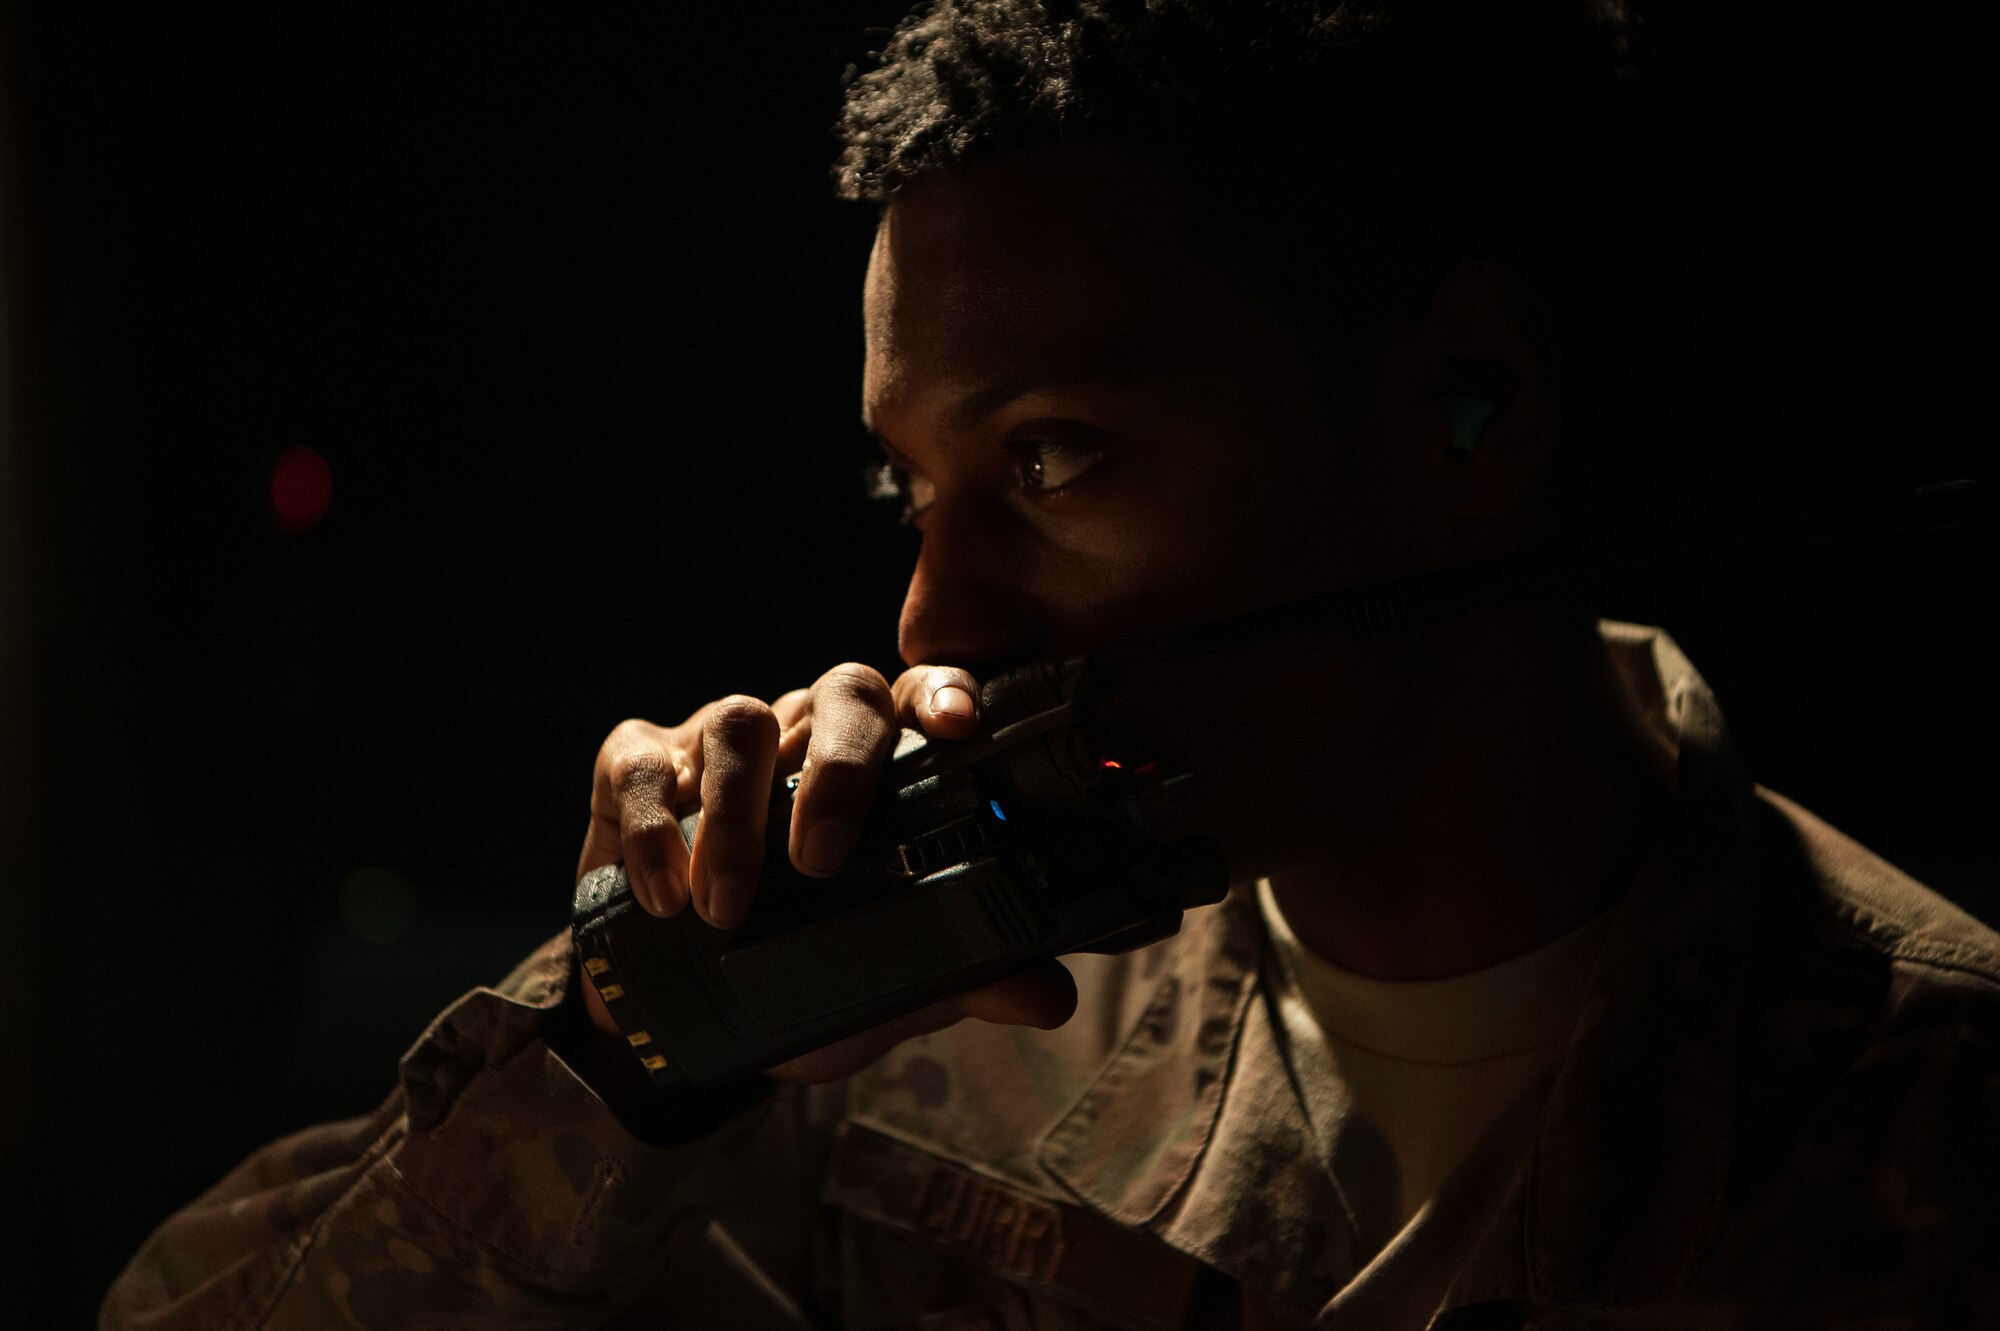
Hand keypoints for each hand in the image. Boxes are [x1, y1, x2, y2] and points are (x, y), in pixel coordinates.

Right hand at [574, 663, 1076, 1083]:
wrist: (667, 1016)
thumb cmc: (791, 973)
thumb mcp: (879, 987)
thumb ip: (956, 978)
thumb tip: (1049, 997)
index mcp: (879, 767)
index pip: (923, 698)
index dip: (945, 694)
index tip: (958, 725)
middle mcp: (806, 734)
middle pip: (841, 693)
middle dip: (838, 767)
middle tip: (819, 860)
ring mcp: (718, 739)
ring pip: (741, 722)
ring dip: (735, 819)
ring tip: (727, 909)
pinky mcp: (635, 763)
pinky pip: (641, 766)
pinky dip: (652, 831)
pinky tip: (664, 896)